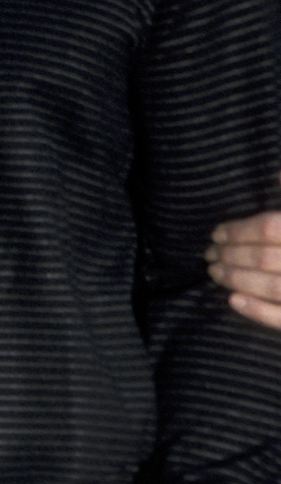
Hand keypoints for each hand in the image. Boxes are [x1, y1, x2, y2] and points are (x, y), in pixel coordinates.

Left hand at [210, 209, 280, 328]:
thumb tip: (278, 172)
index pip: (270, 227)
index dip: (239, 229)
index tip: (216, 233)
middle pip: (266, 257)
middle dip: (232, 255)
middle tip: (209, 254)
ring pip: (273, 286)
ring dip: (237, 279)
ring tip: (214, 273)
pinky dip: (257, 311)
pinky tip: (232, 300)